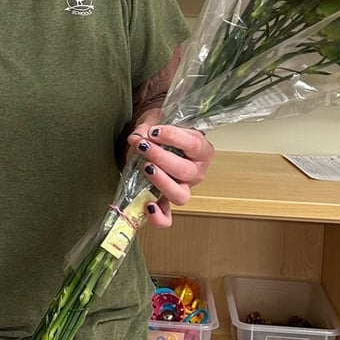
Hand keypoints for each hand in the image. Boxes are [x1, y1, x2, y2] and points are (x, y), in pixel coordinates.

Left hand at [125, 108, 213, 227]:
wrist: (154, 139)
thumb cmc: (161, 131)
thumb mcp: (156, 122)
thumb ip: (146, 128)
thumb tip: (137, 138)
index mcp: (201, 150)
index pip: (193, 145)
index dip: (173, 138)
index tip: (154, 132)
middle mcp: (196, 172)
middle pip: (185, 171)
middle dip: (161, 158)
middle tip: (144, 147)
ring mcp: (183, 188)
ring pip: (180, 195)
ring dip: (162, 182)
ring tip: (146, 168)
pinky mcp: (167, 201)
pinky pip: (167, 217)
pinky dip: (159, 217)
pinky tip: (148, 206)